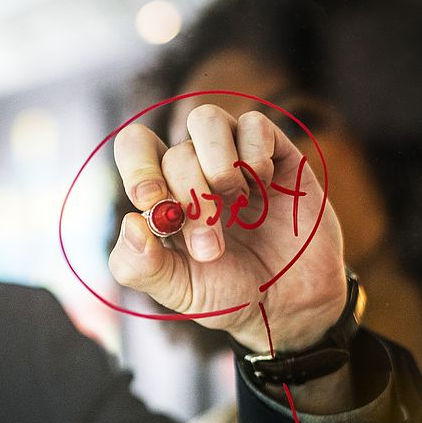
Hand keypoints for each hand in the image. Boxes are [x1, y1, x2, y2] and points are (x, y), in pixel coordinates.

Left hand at [109, 105, 345, 351]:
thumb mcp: (179, 292)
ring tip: (237, 205)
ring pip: (206, 118)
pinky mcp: (276, 154)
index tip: (151, 202)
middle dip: (192, 202)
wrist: (291, 304)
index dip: (137, 165)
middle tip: (209, 248)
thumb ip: (140, 267)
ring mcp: (235, 158)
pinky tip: (265, 188)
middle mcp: (196, 169)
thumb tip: (130, 223)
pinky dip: (254, 155)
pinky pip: (255, 124)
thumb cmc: (230, 295)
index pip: (136, 147)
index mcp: (165, 194)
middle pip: (176, 152)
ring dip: (217, 167)